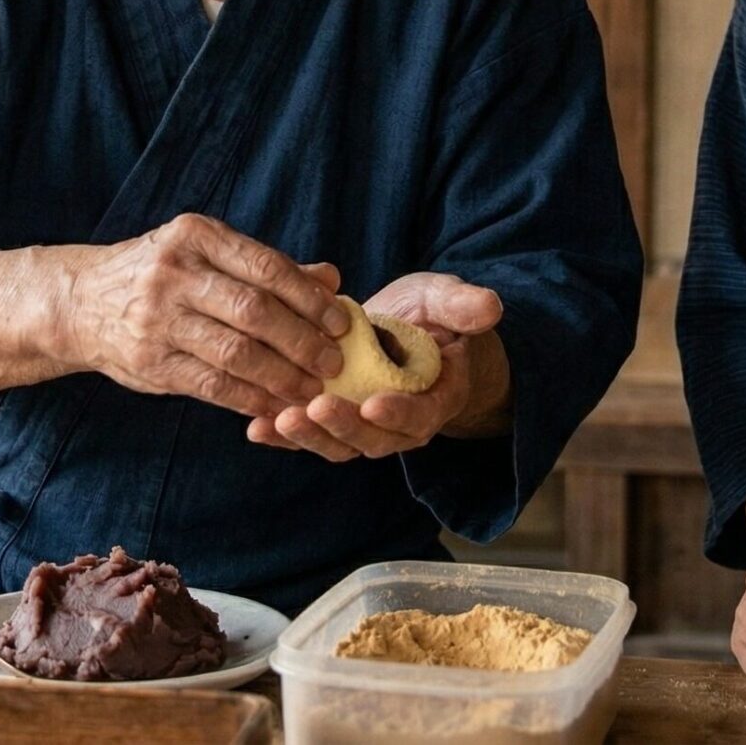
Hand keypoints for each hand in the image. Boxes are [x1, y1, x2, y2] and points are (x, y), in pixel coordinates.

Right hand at [55, 214, 347, 417]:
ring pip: (236, 352)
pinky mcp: (150, 362)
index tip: (340, 322)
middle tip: (333, 362)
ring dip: (282, 376)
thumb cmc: (159, 274)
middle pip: (255, 311)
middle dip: (302, 341)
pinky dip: (250, 398)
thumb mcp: (205, 253)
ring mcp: (158, 319)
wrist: (80, 303)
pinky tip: (274, 405)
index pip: (267, 267)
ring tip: (311, 389)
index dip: (310, 298)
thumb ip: (267, 266)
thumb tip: (331, 278)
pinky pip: (212, 385)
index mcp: (196, 235)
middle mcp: (174, 273)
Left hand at [243, 272, 503, 460]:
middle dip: (343, 427)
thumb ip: (461, 306)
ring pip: (338, 444)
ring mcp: (363, 426)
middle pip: (373, 439)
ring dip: (309, 437)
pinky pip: (309, 435)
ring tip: (279, 420)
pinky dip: (282, 437)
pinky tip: (255, 429)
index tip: (375, 403)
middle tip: (316, 408)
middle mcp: (399, 423)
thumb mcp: (444, 301)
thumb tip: (489, 307)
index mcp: (435, 397)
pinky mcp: (331, 421)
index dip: (399, 413)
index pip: (421, 415)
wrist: (403, 332)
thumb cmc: (428, 316)